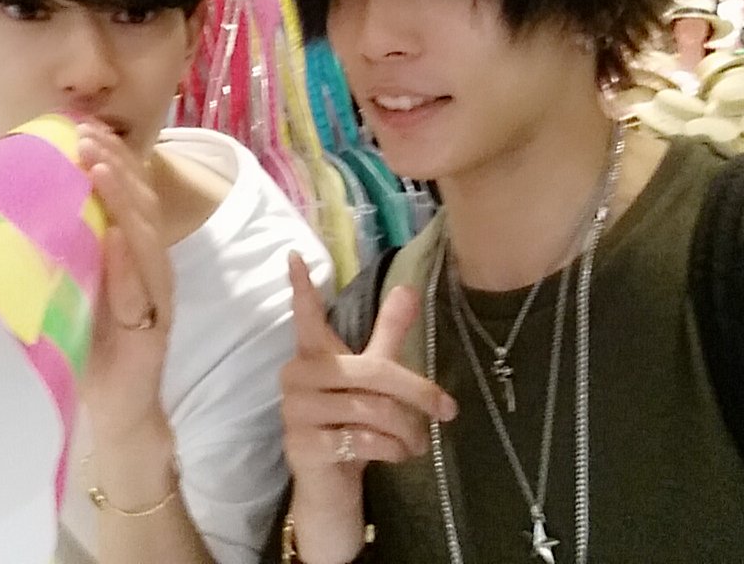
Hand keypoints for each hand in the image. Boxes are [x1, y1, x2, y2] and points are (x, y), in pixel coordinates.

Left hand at [77, 122, 173, 442]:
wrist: (118, 411)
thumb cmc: (88, 345)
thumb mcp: (72, 285)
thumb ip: (65, 249)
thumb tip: (17, 206)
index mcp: (133, 252)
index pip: (128, 193)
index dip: (112, 157)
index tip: (84, 125)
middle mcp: (150, 265)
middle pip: (141, 203)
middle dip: (116, 165)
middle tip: (86, 135)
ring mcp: (156, 294)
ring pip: (147, 235)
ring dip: (124, 200)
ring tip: (99, 170)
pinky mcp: (153, 326)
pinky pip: (144, 288)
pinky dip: (131, 260)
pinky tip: (119, 236)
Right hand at [280, 251, 456, 561]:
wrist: (329, 488)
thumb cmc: (351, 423)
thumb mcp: (373, 376)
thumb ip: (388, 335)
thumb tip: (409, 288)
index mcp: (313, 355)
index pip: (306, 317)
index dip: (300, 288)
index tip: (295, 255)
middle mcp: (297, 377)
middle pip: (373, 372)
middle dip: (418, 392)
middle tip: (448, 409)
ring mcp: (296, 412)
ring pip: (372, 410)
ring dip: (408, 429)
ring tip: (420, 441)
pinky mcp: (304, 445)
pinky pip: (362, 439)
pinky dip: (392, 449)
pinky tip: (399, 455)